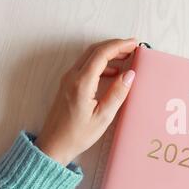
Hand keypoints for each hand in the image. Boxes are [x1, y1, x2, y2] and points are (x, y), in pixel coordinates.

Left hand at [35, 38, 136, 165]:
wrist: (54, 144)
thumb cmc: (78, 134)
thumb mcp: (103, 117)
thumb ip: (117, 93)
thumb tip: (130, 74)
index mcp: (82, 83)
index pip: (101, 54)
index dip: (119, 46)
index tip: (134, 43)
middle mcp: (73, 76)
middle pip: (94, 50)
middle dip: (115, 45)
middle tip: (133, 47)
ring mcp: (69, 79)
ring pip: (89, 56)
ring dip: (108, 52)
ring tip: (126, 57)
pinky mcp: (68, 84)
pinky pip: (86, 65)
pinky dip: (101, 63)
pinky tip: (113, 72)